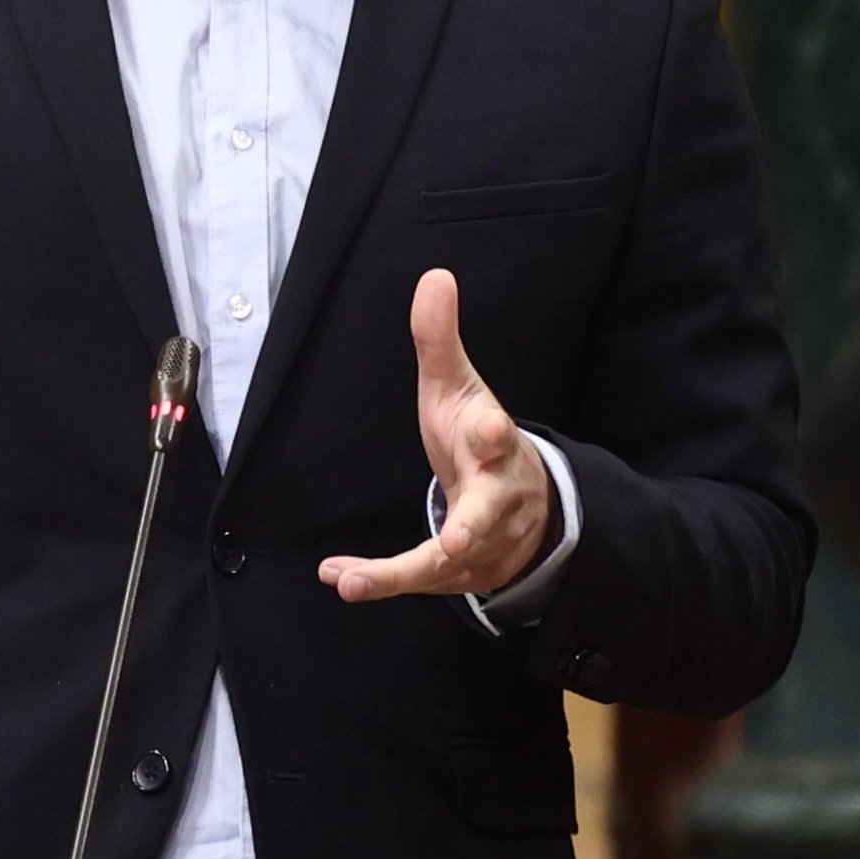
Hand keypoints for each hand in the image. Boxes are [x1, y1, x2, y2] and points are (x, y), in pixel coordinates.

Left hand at [318, 268, 554, 603]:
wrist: (523, 499)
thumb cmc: (478, 435)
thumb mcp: (457, 386)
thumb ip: (439, 339)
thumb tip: (435, 275)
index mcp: (495, 446)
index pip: (498, 436)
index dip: (493, 433)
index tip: (488, 428)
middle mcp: (496, 499)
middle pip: (487, 515)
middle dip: (470, 530)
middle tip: (454, 542)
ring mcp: (484, 541)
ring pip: (446, 565)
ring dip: (398, 574)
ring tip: (351, 582)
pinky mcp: (462, 571)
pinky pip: (419, 580)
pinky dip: (377, 580)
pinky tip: (336, 577)